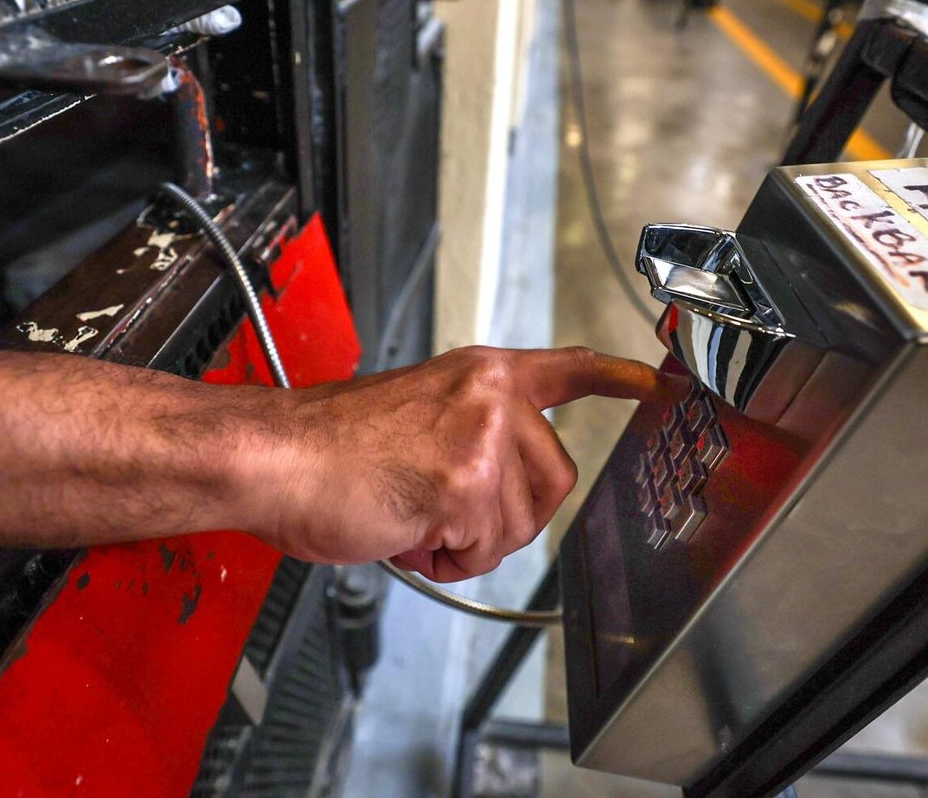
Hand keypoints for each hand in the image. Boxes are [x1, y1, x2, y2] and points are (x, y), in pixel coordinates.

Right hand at [251, 346, 683, 580]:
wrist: (272, 457)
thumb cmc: (324, 446)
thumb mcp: (413, 413)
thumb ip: (469, 432)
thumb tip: (497, 483)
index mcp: (479, 374)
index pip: (568, 369)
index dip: (618, 379)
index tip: (655, 384)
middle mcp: (489, 395)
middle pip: (554, 479)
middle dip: (504, 515)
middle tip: (444, 512)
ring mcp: (481, 435)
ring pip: (518, 523)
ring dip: (466, 539)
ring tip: (411, 514)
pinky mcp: (464, 480)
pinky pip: (482, 549)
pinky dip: (443, 557)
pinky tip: (404, 529)